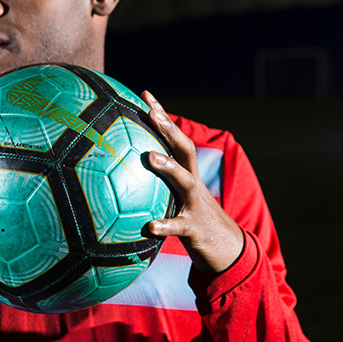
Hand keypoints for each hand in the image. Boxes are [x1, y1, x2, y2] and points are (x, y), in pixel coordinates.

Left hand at [141, 91, 243, 273]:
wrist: (225, 247)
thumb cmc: (189, 216)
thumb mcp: (175, 194)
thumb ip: (154, 181)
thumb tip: (117, 167)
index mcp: (186, 172)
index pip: (173, 138)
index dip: (161, 115)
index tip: (144, 94)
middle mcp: (192, 182)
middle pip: (184, 150)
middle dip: (169, 130)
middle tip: (151, 113)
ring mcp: (195, 204)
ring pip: (185, 182)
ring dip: (169, 168)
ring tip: (150, 157)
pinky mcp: (195, 229)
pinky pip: (179, 226)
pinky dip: (165, 226)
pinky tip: (149, 227)